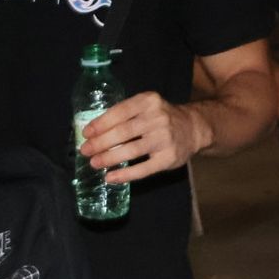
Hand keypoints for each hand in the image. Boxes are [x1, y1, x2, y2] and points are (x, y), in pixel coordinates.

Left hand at [79, 92, 211, 183]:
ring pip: (131, 150)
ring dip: (109, 158)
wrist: (193, 129)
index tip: (86, 133)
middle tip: (85, 151)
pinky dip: (125, 174)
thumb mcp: (147, 106)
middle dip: (101, 142)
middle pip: (123, 132)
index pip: (120, 111)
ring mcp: (164, 139)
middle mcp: (158, 118)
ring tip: (94, 163)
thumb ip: (126, 114)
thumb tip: (94, 130)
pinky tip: (110, 177)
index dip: (101, 123)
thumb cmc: (162, 118)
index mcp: (149, 101)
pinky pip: (143, 169)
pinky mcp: (168, 158)